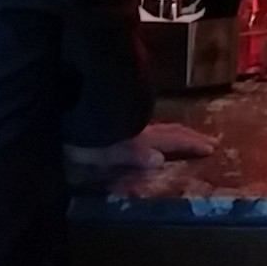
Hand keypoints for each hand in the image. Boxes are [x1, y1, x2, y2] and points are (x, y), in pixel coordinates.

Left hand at [65, 120, 216, 177]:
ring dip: (175, 132)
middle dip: (188, 137)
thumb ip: (129, 153)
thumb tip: (160, 159)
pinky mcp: (114, 119)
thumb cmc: (74, 135)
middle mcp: (133, 125)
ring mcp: (124, 119)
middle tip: (209, 142)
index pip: (169, 138)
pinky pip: (144, 125)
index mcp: (134, 134)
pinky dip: (157, 131)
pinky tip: (151, 133)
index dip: (190, 143)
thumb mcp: (98, 149)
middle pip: (167, 129)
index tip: (212, 147)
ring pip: (156, 125)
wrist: (54, 106)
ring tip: (186, 137)